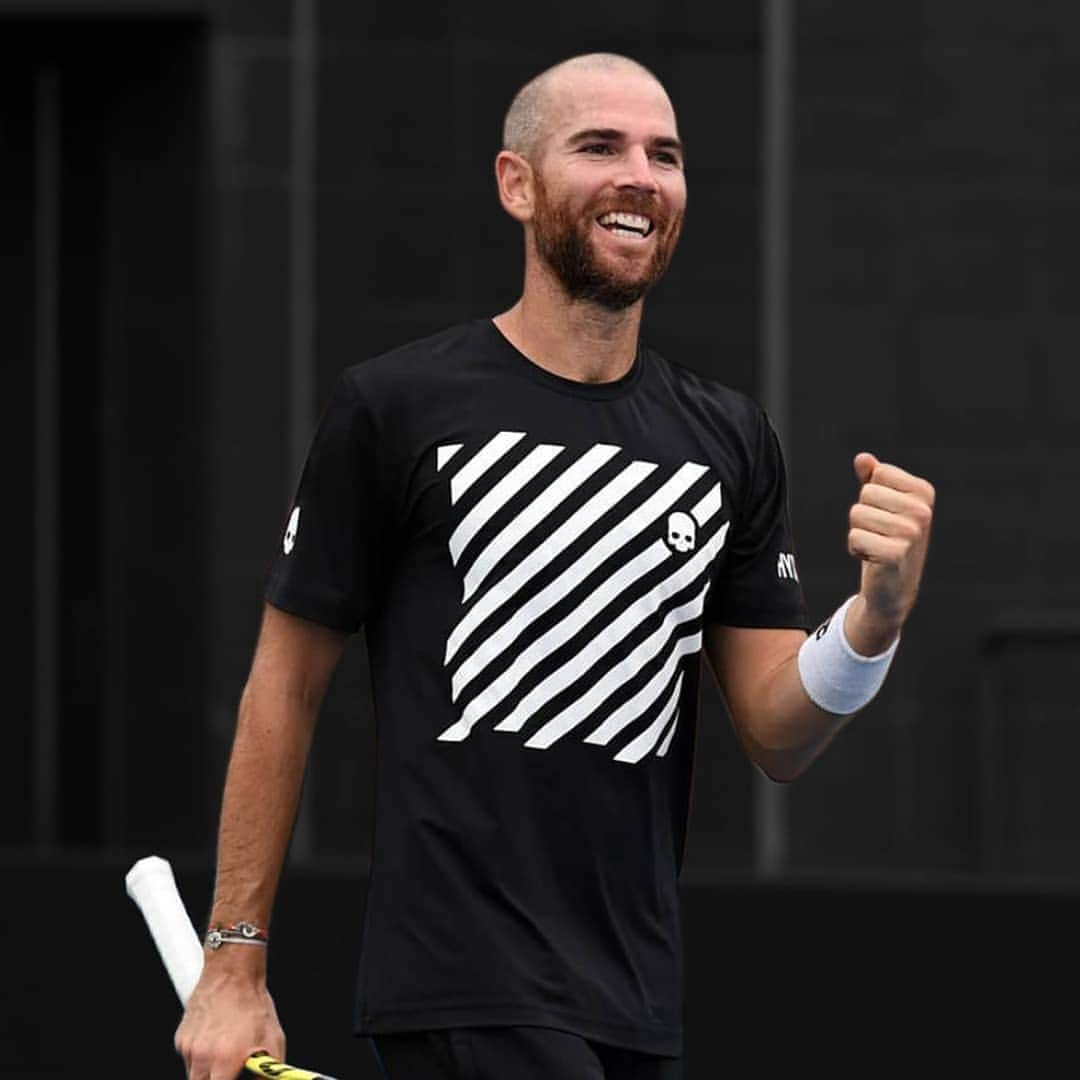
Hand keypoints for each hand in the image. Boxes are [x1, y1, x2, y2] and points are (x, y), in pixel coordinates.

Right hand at [175, 961, 284, 1079]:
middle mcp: (203, 1056)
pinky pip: (189, 1057)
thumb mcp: (273, 1039)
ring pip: (194, 1074)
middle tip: (228, 1071)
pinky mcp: (181, 1039)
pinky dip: (200, 1054)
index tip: (234, 1077)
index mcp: (226, 1060)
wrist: (232, 972)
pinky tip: (214, 1037)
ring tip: (225, 1050)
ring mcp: (189, 1048)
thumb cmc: (253, 1003)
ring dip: (208, 1071)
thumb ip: (270, 1071)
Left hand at [845, 452, 934, 653]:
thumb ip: (873, 480)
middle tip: (879, 534)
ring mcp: (912, 533)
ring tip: (877, 546)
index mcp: (924, 492)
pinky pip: (855, 537)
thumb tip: (863, 459)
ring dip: (859, 533)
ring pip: (857, 514)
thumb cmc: (888, 540)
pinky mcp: (896, 554)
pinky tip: (873, 559)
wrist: (893, 587)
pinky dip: (856, 549)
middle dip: (863, 515)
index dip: (872, 495)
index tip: (885, 514)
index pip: (877, 473)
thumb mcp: (883, 506)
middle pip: (866, 494)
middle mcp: (923, 511)